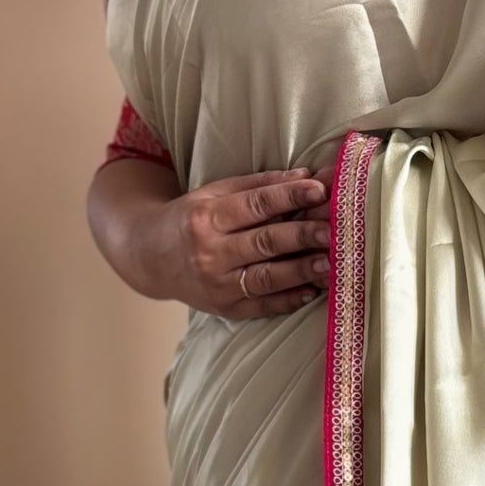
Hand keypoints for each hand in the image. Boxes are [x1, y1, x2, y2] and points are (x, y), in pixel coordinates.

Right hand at [128, 168, 331, 319]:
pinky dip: (289, 300)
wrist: (152, 259)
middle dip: (302, 235)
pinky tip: (312, 290)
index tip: (319, 190)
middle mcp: (210, 253)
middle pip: (264, 242)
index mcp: (206, 217)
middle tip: (333, 230)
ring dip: (301, 271)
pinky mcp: (226, 309)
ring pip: (266, 278)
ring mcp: (218, 285)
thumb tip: (306, 176)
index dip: (288, 197)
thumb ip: (258, 186)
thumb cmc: (190, 219)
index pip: (255, 205)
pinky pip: (263, 306)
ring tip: (330, 263)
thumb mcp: (214, 194)